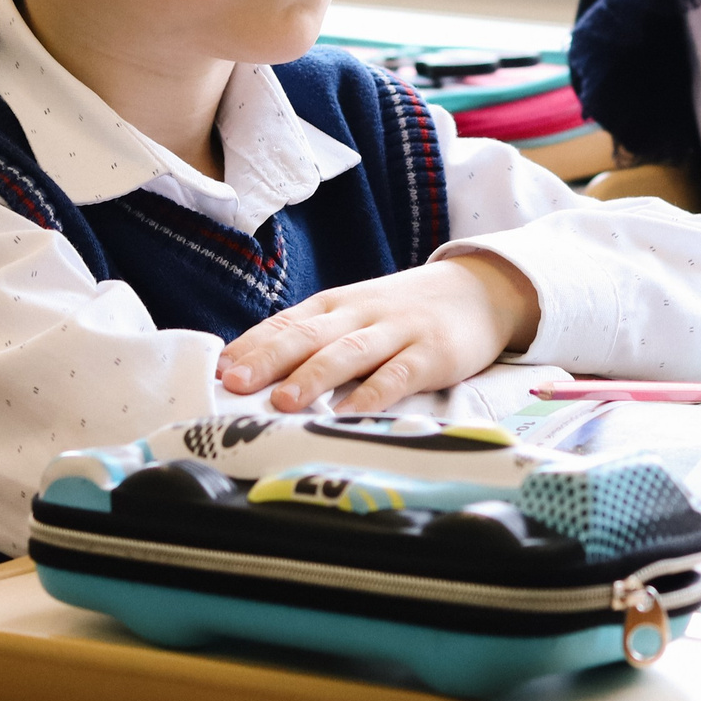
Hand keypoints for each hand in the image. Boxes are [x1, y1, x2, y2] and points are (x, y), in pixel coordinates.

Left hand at [216, 253, 540, 413]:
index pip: (287, 322)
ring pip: (348, 352)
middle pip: (309, 334)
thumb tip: (257, 372)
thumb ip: (317, 337)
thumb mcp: (358, 314)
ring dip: (312, 376)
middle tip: (236, 384)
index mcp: (336, 305)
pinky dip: (371, 392)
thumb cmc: (405, 311)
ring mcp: (397, 332)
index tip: (220, 369)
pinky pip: (398, 374)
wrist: (480, 289)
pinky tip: (348, 411)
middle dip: (269, 359)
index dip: (253, 345)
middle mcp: (360, 314)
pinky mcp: (431, 354)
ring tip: (282, 401)